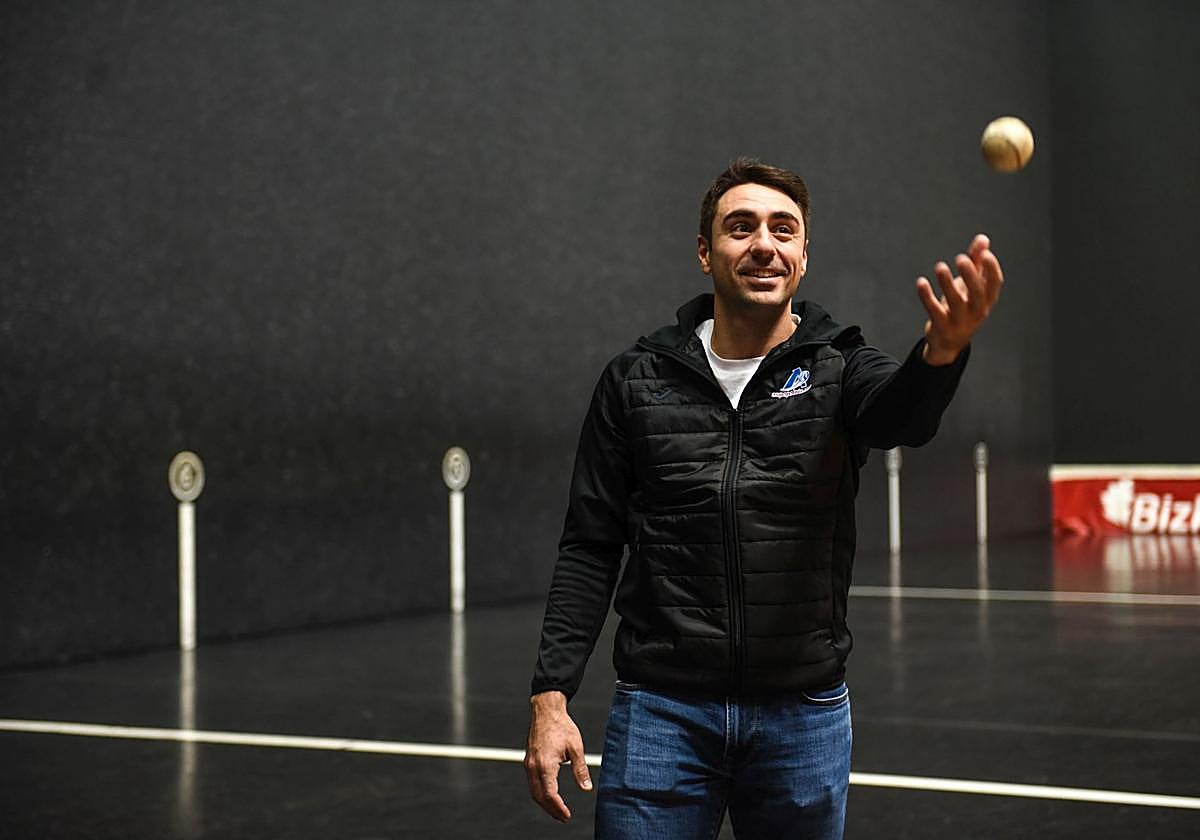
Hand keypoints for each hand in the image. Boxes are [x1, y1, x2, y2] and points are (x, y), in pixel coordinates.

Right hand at [524, 691, 592, 821]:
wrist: (546, 711)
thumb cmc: (561, 726)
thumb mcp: (576, 747)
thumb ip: (580, 769)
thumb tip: (587, 788)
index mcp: (546, 765)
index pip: (550, 794)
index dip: (559, 808)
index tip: (567, 815)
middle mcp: (534, 766)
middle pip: (539, 797)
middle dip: (551, 810)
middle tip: (563, 817)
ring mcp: (529, 764)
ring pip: (533, 791)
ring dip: (544, 803)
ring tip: (557, 810)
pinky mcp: (529, 761)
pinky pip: (532, 783)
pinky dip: (540, 793)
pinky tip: (549, 795)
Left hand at [916, 233, 1003, 364]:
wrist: (949, 343)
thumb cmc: (962, 308)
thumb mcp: (971, 287)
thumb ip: (976, 263)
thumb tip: (983, 239)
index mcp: (987, 301)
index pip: (995, 285)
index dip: (992, 269)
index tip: (985, 253)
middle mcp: (976, 312)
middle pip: (978, 294)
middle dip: (971, 276)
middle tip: (961, 258)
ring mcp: (959, 321)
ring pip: (955, 303)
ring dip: (947, 284)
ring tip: (940, 267)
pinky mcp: (941, 327)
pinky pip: (934, 311)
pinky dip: (927, 297)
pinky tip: (921, 282)